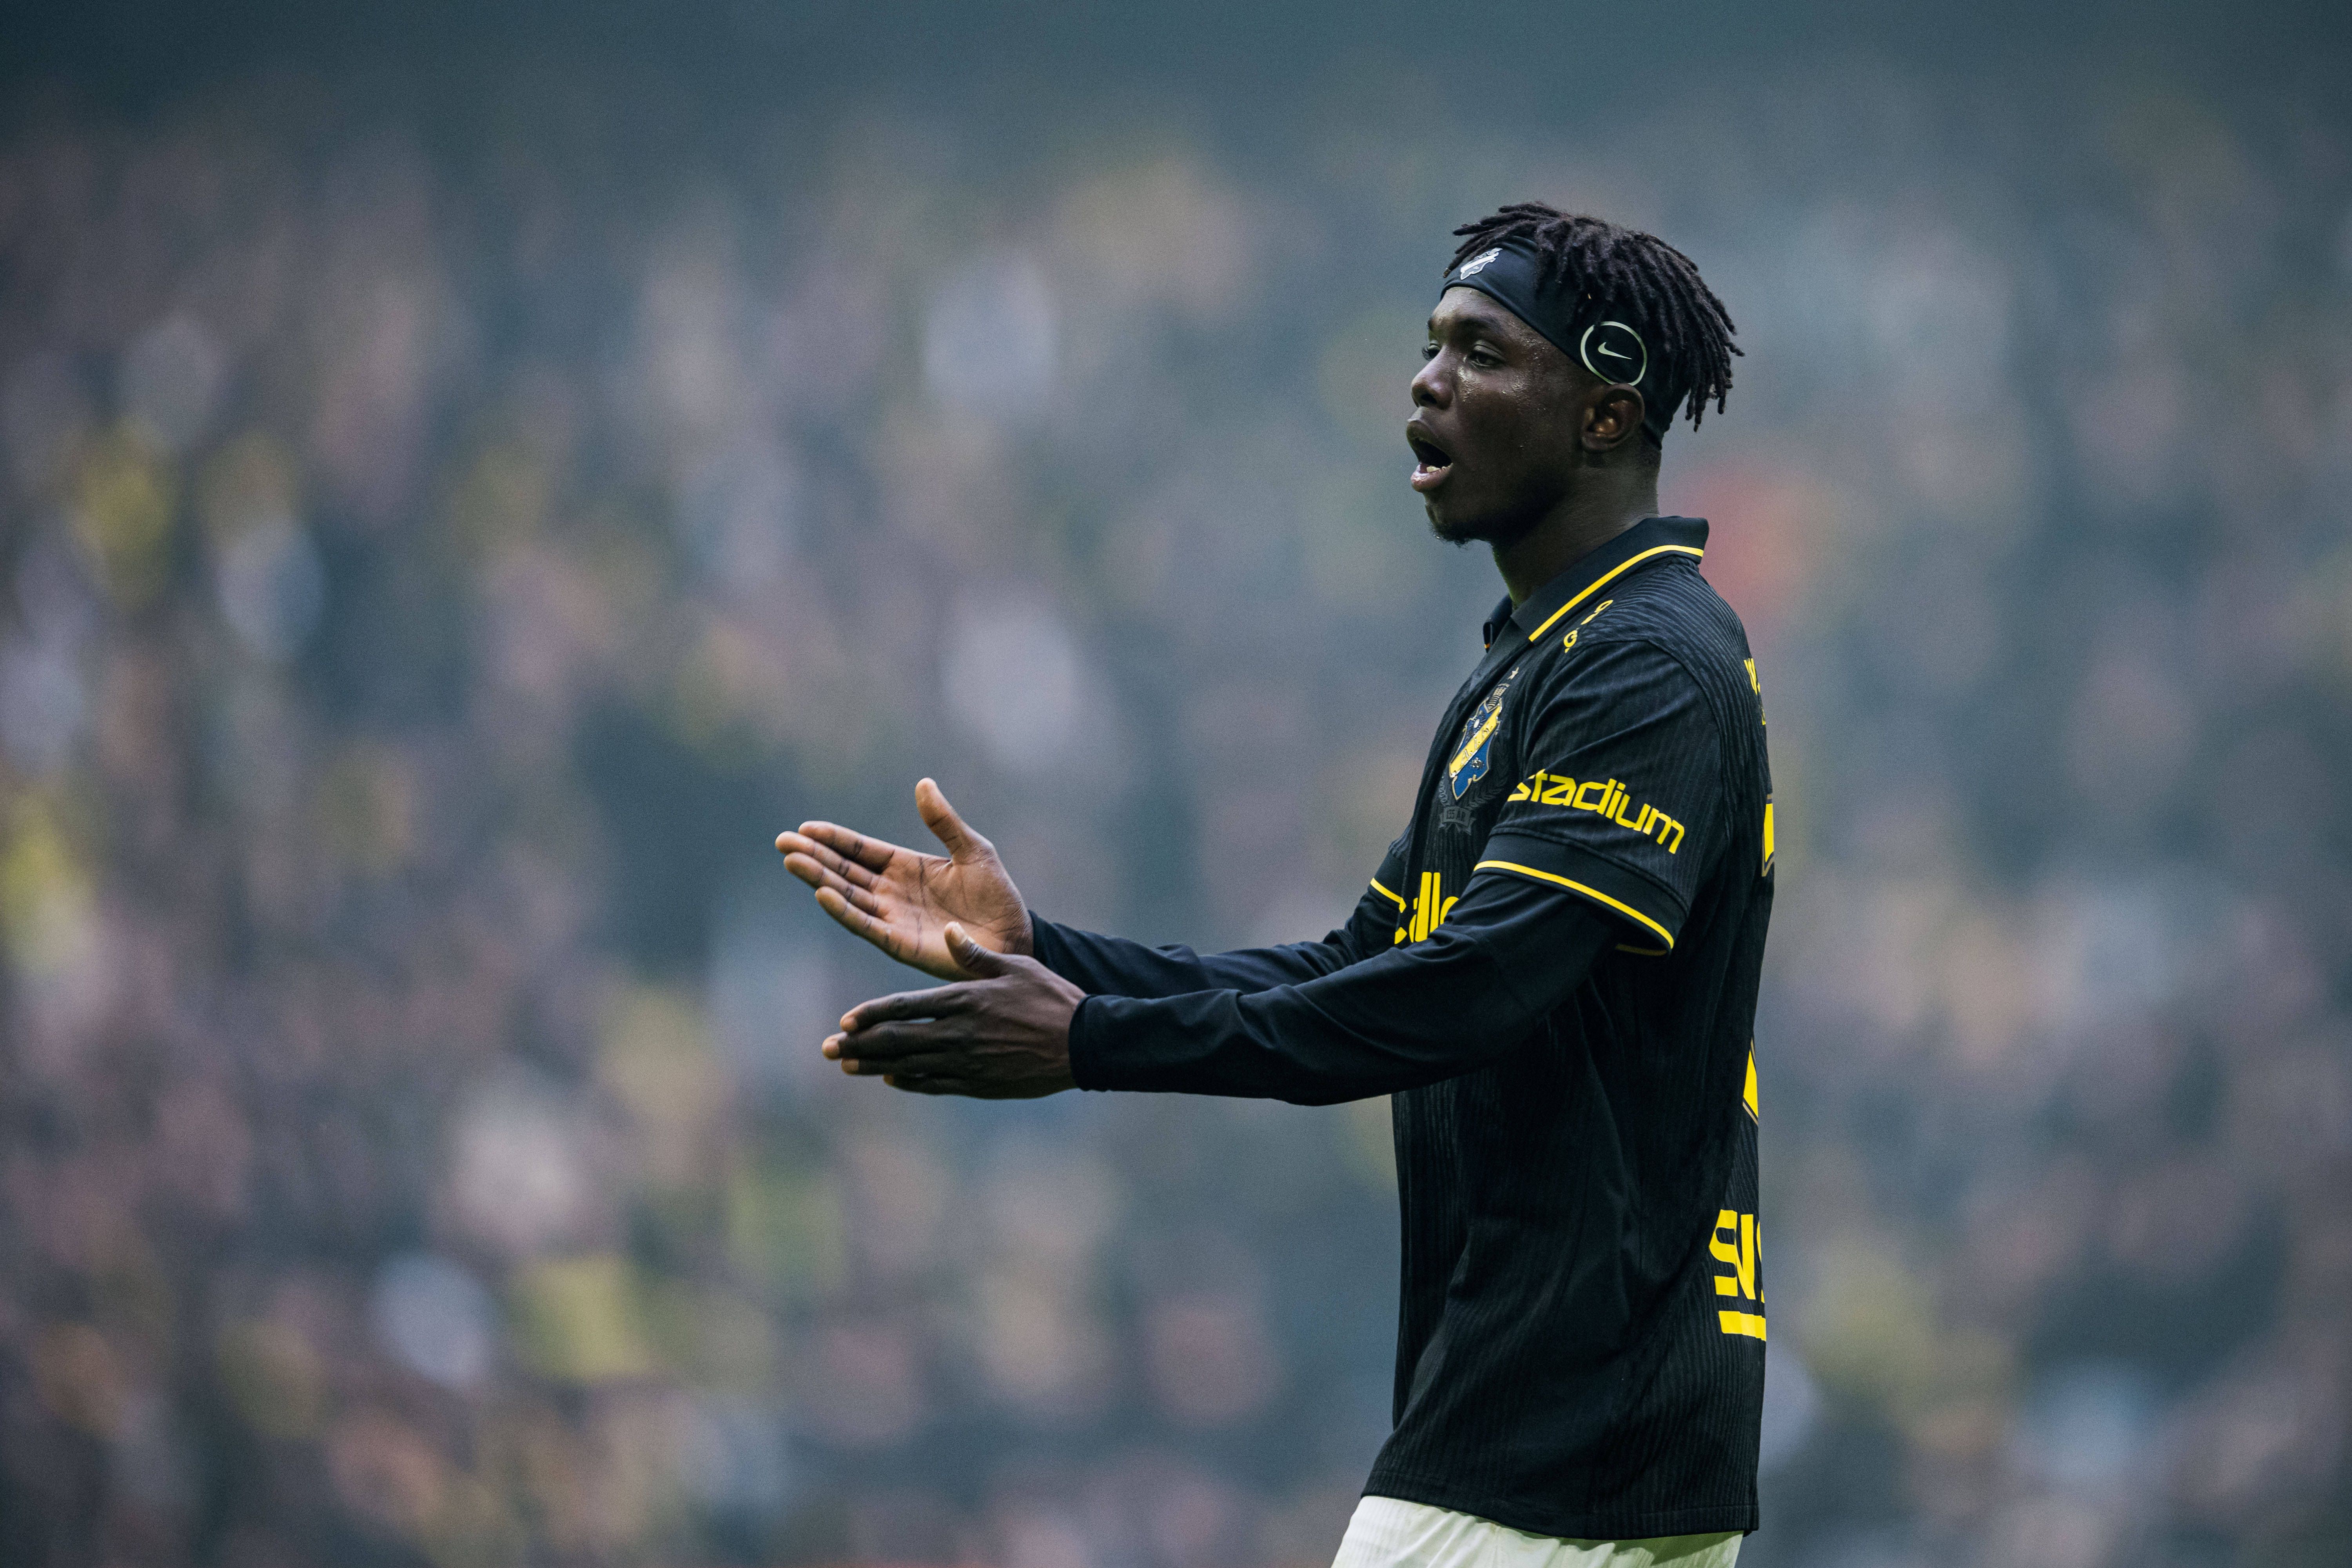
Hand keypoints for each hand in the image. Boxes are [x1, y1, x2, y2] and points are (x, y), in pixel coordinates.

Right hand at [777, 778, 1030, 980]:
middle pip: (845, 871)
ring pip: (847, 896)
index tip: (805, 828)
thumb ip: (945, 822)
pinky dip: (843, 911)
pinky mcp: (899, 943)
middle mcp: (891, 893)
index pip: (861, 850)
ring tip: (792, 861)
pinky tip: (823, 894)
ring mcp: (892, 918)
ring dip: (819, 879)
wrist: (1014, 936)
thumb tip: (923, 783)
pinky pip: (866, 925)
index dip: (834, 839)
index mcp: (905, 868)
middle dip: (814, 857)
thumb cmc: (996, 896)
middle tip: (783, 842)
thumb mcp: (973, 850)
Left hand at [824, 925, 1082, 1097]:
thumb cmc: (1052, 999)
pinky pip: (936, 1084)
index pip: (905, 1009)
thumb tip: (946, 930)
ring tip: (847, 1066)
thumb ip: (975, 954)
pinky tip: (891, 1079)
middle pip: (898, 1041)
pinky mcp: (980, 1083)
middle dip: (859, 1046)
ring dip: (875, 1066)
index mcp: (964, 1000)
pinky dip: (910, 1082)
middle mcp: (958, 1034)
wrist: (1084, 1044)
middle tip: (828, 1049)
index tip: (846, 1021)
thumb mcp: (1015, 967)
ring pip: (910, 1066)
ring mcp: (968, 1063)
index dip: (872, 1016)